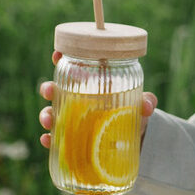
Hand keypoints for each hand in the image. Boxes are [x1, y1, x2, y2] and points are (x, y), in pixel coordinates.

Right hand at [38, 51, 157, 148]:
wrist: (133, 140)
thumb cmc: (134, 114)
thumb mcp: (140, 105)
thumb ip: (146, 102)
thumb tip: (147, 106)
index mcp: (91, 85)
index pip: (73, 68)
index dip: (62, 59)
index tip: (57, 54)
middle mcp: (77, 100)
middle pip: (56, 90)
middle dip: (48, 89)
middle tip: (49, 90)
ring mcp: (71, 120)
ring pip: (52, 114)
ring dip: (46, 115)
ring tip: (49, 119)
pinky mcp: (71, 140)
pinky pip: (56, 139)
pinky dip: (49, 140)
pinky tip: (48, 140)